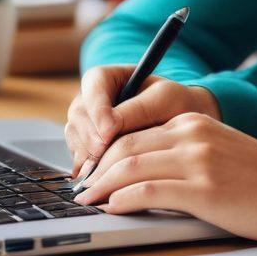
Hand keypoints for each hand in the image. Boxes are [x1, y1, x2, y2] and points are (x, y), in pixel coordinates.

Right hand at [64, 66, 221, 178]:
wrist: (182, 126)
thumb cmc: (175, 105)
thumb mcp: (163, 100)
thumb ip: (137, 109)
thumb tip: (107, 129)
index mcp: (108, 77)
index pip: (94, 84)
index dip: (98, 109)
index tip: (110, 132)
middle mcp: (92, 99)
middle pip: (78, 113)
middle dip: (90, 135)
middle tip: (105, 154)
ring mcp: (87, 123)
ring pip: (74, 136)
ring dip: (87, 153)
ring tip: (105, 169)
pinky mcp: (88, 147)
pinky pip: (78, 155)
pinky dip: (87, 167)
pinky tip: (100, 178)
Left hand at [72, 110, 256, 243]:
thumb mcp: (220, 152)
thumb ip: (185, 155)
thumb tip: (141, 176)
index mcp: (194, 121)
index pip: (133, 131)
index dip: (105, 153)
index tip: (91, 172)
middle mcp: (192, 133)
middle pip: (125, 145)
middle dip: (96, 169)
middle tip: (81, 190)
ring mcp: (197, 159)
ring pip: (130, 166)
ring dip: (101, 186)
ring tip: (88, 202)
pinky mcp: (202, 189)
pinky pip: (148, 190)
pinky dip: (123, 199)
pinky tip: (113, 209)